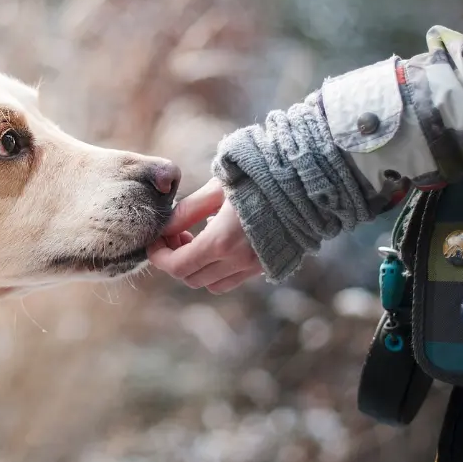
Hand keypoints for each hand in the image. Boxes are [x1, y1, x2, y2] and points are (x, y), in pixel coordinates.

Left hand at [148, 178, 263, 293]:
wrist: (307, 181)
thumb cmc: (259, 177)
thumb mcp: (217, 188)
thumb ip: (187, 211)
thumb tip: (164, 228)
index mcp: (221, 241)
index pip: (177, 266)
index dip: (159, 256)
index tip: (155, 241)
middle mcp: (238, 261)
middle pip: (191, 278)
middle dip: (175, 260)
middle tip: (175, 235)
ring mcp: (255, 266)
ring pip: (212, 284)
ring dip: (197, 268)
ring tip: (196, 239)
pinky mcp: (268, 265)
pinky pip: (233, 279)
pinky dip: (218, 269)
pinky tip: (220, 243)